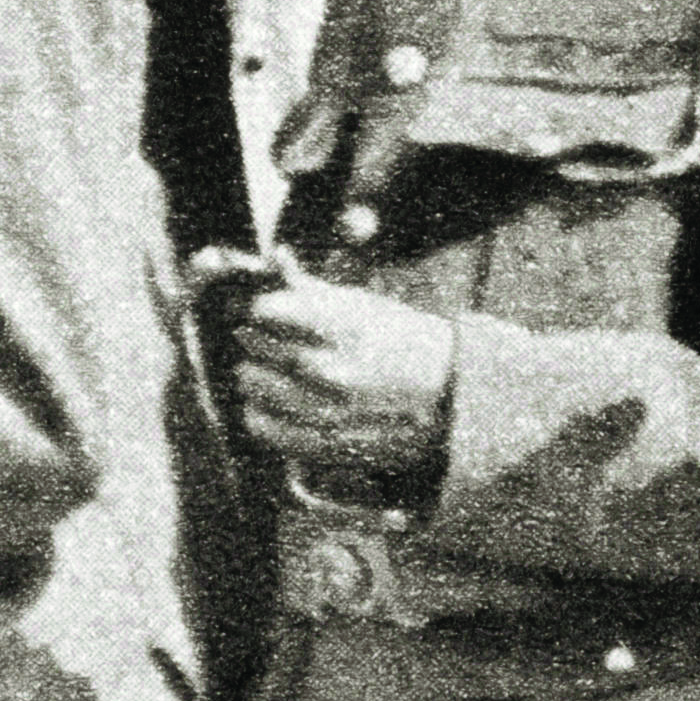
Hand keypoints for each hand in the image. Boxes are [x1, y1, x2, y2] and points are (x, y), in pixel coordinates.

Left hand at [231, 267, 456, 485]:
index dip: (259, 309)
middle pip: (259, 349)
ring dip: (252, 377)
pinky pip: (270, 430)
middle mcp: (334, 370)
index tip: (261, 312)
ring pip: (258, 389)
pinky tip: (263, 406)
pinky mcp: (328, 443)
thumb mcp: (364, 306)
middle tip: (251, 338)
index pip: (269, 311)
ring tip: (258, 372)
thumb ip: (313, 287)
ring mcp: (330, 411)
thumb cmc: (402, 341)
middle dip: (252, 340)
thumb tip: (276, 256)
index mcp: (344, 327)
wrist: (448, 396)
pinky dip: (259, 416)